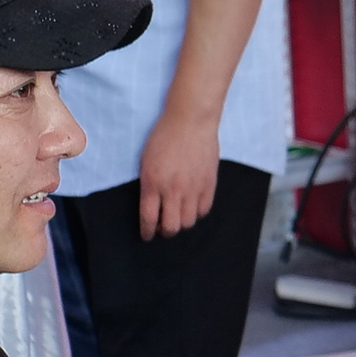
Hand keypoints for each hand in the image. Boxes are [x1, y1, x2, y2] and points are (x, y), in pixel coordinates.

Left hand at [138, 108, 219, 239]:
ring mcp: (193, 188)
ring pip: (188, 222)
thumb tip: (152, 206)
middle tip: (162, 226)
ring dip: (181, 223)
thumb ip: (148, 184)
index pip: (148, 219)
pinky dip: (196, 213)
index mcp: (153, 183)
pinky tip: (191, 206)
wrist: (191, 120)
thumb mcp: (146, 160)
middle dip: (164, 231)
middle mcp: (173, 190)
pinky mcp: (209, 184)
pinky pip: (203, 210)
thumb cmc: (164, 136)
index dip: (147, 232)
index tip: (147, 235)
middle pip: (170, 227)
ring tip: (178, 215)